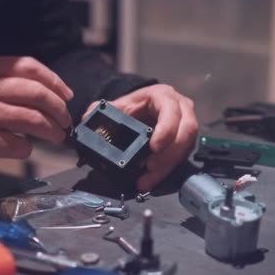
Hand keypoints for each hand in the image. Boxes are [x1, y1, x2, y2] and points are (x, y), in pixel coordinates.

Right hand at [0, 56, 72, 180]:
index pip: (27, 66)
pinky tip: (23, 149)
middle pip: (37, 93)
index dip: (53, 80)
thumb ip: (1, 84)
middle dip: (59, 108)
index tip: (66, 94)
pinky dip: (28, 149)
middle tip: (65, 120)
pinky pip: (21, 144)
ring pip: (34, 119)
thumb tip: (46, 95)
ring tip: (57, 136)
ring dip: (52, 130)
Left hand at [84, 84, 198, 190]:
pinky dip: (166, 170)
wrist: (144, 109)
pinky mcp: (185, 140)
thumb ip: (102, 110)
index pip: (171, 111)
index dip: (166, 130)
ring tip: (148, 178)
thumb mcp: (119, 105)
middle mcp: (180, 108)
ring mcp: (186, 124)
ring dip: (167, 165)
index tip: (154, 147)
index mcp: (163, 96)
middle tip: (150, 167)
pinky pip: (182, 156)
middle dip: (168, 153)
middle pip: (186, 131)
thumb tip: (88, 117)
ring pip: (186, 147)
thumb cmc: (135, 106)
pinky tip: (151, 178)